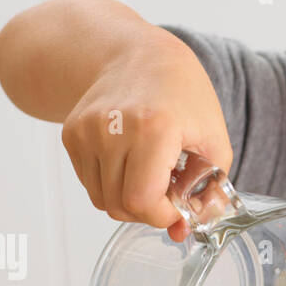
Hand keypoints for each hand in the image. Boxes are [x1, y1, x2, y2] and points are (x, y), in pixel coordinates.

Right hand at [60, 32, 232, 241]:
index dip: (163, 216)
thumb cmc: (181, 93)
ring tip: (149, 173)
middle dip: (148, 211)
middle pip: (120, 207)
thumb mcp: (214, 140)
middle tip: (168, 191)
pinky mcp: (71, 134)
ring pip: (102, 201)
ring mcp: (86, 131)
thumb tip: (184, 232)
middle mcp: (111, 128)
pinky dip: (112, 184)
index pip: (141, 201)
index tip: (178, 206)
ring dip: (129, 200)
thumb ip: (209, 193)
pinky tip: (130, 161)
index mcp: (153, 128)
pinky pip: (90, 183)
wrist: (135, 52)